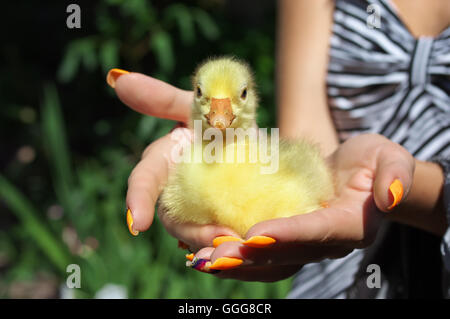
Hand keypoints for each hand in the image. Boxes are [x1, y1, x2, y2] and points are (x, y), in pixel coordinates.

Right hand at [111, 71, 240, 250]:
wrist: (251, 132)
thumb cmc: (219, 114)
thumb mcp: (197, 104)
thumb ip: (162, 98)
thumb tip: (118, 78)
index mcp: (164, 161)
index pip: (145, 181)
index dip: (138, 201)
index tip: (136, 225)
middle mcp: (175, 188)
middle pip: (173, 218)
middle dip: (192, 231)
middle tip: (223, 237)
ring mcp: (197, 206)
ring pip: (196, 233)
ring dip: (213, 242)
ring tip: (241, 242)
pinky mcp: (219, 217)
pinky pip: (220, 235)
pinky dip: (231, 241)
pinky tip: (249, 244)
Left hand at [191, 133, 414, 281]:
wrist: (360, 174)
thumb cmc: (374, 161)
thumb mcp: (390, 158)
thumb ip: (395, 175)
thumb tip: (389, 197)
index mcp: (351, 224)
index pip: (318, 231)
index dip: (288, 235)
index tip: (254, 234)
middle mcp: (327, 243)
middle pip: (286, 254)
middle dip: (249, 257)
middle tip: (212, 257)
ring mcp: (306, 245)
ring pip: (269, 262)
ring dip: (234, 263)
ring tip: (200, 260)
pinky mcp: (289, 240)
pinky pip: (261, 253)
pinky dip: (235, 254)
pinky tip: (205, 251)